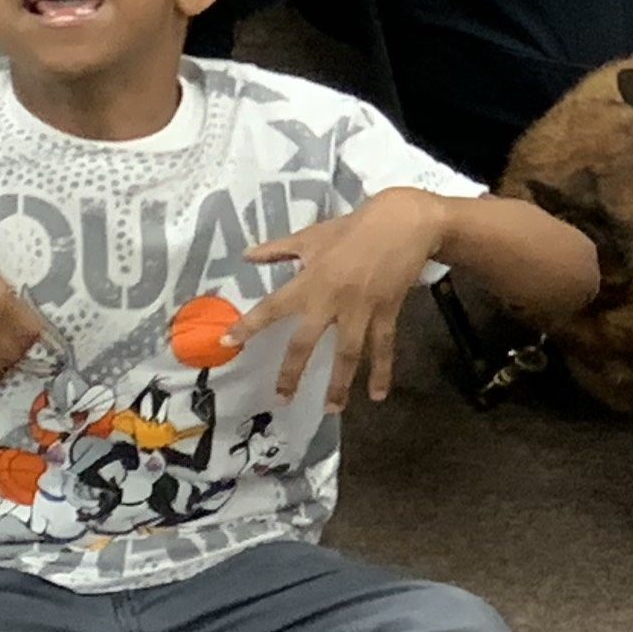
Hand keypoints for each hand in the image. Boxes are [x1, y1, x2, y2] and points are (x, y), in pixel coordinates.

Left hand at [239, 194, 451, 405]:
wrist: (404, 222)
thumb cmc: (354, 227)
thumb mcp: (313, 235)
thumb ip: (279, 249)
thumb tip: (246, 255)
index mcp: (310, 281)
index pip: (272, 308)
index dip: (249, 325)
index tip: (228, 344)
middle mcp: (331, 301)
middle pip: (306, 343)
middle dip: (292, 372)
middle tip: (282, 398)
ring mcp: (360, 310)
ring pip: (347, 354)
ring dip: (340, 384)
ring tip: (332, 409)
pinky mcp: (386, 313)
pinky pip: (383, 347)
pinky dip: (383, 371)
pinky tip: (379, 394)